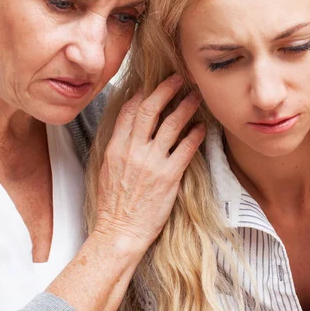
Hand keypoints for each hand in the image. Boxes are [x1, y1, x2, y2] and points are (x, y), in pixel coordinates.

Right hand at [94, 74, 204, 253]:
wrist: (119, 231)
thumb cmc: (114, 206)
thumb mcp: (108, 171)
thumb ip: (119, 150)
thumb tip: (130, 134)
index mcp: (115, 148)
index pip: (129, 111)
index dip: (142, 94)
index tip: (151, 85)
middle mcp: (133, 150)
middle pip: (150, 109)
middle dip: (165, 89)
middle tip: (178, 78)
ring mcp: (151, 162)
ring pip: (171, 124)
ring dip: (185, 107)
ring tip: (195, 97)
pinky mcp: (168, 176)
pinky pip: (185, 148)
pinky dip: (195, 135)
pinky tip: (201, 128)